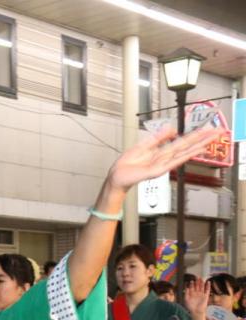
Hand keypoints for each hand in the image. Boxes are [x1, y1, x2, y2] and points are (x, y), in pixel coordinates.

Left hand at [106, 127, 221, 192]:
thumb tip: (171, 129)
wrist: (117, 176)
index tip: (208, 130)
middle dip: (203, 139)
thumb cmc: (127, 164)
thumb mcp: (143, 146)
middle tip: (218, 132)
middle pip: (187, 146)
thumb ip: (157, 138)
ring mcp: (163, 164)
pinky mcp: (158, 170)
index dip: (195, 135)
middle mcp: (165, 158)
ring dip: (198, 145)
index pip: (182, 141)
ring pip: (184, 152)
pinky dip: (185, 156)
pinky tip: (195, 151)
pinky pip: (174, 161)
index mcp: (161, 152)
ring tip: (211, 139)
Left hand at [183, 277, 209, 317]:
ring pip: (202, 287)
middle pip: (197, 286)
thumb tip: (186, 287)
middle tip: (197, 277)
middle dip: (197, 282)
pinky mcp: (206, 296)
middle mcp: (197, 293)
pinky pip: (207, 290)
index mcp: (192, 294)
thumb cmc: (190, 307)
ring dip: (202, 283)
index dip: (192, 284)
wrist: (196, 311)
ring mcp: (201, 294)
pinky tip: (208, 282)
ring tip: (201, 278)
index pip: (192, 287)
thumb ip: (186, 293)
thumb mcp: (186, 300)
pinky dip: (208, 286)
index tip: (191, 281)